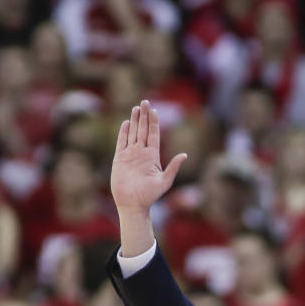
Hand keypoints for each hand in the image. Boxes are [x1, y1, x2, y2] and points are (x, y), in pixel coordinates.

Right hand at [111, 100, 185, 214]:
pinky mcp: (119, 159)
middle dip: (144, 116)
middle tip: (145, 101)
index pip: (154, 135)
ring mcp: (130, 155)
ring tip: (136, 108)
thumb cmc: (150, 195)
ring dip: (135, 121)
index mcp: (153, 156)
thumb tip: (185, 155)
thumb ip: (173, 167)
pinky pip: (121, 142)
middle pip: (143, 130)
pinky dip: (124, 132)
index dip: (154, 122)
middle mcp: (142, 153)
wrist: (133, 203)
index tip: (154, 110)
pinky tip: (127, 123)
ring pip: (133, 133)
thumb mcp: (165, 181)